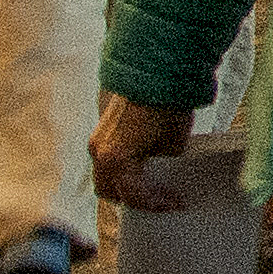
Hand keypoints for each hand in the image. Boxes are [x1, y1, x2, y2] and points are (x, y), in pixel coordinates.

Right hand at [90, 94, 188, 208]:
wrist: (157, 69)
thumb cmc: (168, 106)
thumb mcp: (173, 143)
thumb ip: (162, 161)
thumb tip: (161, 165)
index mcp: (116, 160)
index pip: (132, 195)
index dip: (154, 203)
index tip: (174, 204)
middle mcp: (100, 152)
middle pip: (109, 190)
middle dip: (133, 198)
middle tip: (158, 199)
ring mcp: (98, 139)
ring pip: (104, 174)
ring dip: (124, 182)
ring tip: (150, 183)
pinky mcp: (102, 128)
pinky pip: (107, 156)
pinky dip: (121, 165)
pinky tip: (142, 162)